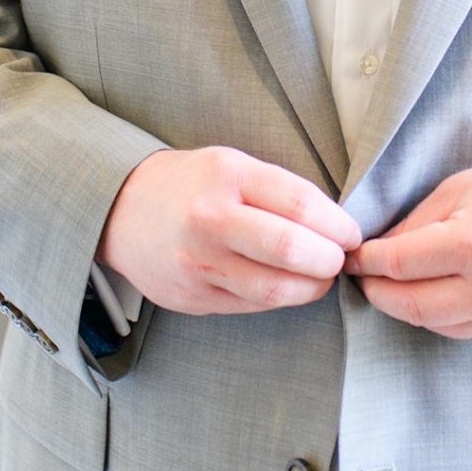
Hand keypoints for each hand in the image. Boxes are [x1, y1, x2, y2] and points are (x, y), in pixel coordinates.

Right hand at [96, 145, 361, 315]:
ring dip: (312, 287)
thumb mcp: (231, 165)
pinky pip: (252, 306)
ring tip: (320, 277)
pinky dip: (280, 298)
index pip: (300, 204)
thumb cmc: (190, 185)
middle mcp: (210, 220)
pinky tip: (287, 285)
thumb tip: (334, 226)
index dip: (338, 225)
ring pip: (275, 290)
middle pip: (291, 250)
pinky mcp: (193, 298)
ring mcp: (199, 264)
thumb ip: (278, 191)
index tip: (351, 233)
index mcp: (226, 176)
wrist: (120, 210)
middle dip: (330, 260)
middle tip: (339, 258)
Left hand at [347, 147, 471, 340]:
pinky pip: (465, 330)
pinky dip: (443, 314)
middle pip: (410, 306)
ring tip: (394, 285)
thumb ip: (417, 223)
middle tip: (363, 277)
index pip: (397, 264)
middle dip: (378, 292)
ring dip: (408, 307)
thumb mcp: (465, 187)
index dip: (366, 262)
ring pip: (435, 325)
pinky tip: (436, 292)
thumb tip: (377, 251)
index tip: (353, 256)